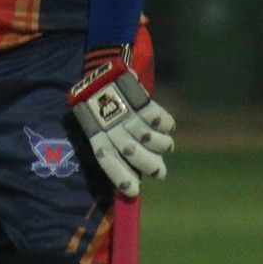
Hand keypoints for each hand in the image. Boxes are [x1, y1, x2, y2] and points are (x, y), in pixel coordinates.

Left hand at [68, 54, 175, 196]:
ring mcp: (129, 113)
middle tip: (157, 171)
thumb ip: (112, 148)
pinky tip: (163, 126)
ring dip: (160, 146)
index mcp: (96, 132)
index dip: (120, 176)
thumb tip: (131, 183)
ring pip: (153, 140)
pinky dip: (166, 125)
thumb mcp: (97, 124)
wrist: (102, 72)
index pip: (107, 159)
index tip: (134, 191)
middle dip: (149, 166)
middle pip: (134, 154)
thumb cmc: (100, 105)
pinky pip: (163, 121)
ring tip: (161, 145)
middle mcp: (113, 125)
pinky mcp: (143, 100)